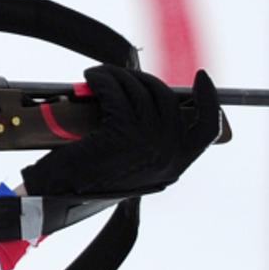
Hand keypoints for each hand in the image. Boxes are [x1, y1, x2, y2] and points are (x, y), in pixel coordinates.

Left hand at [21, 65, 222, 196]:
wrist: (60, 194)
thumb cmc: (91, 179)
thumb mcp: (133, 165)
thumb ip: (152, 141)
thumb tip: (155, 98)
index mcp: (176, 164)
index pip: (207, 128)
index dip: (208, 99)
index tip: (201, 78)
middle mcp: (168, 153)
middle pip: (165, 97)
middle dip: (141, 79)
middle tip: (119, 75)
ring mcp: (148, 142)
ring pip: (137, 89)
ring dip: (116, 75)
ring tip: (99, 75)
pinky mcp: (123, 131)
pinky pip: (115, 91)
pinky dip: (102, 79)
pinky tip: (92, 79)